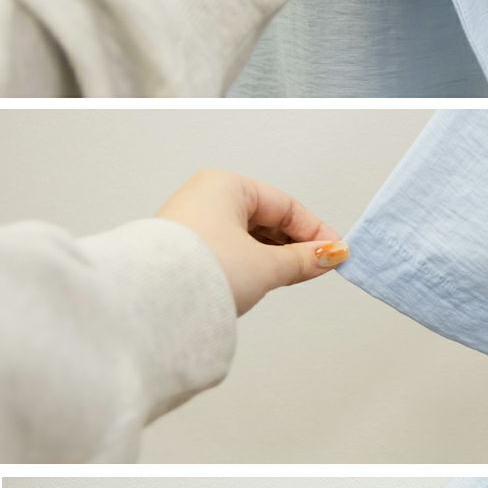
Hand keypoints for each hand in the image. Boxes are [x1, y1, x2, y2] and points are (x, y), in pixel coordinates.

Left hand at [157, 169, 347, 315]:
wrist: (152, 302)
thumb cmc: (201, 270)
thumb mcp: (266, 265)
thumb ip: (303, 260)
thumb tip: (329, 256)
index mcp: (225, 185)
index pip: (285, 205)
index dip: (314, 231)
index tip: (334, 252)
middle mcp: (205, 198)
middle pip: (266, 220)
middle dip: (293, 246)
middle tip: (316, 267)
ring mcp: (192, 224)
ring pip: (247, 237)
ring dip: (272, 257)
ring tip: (289, 277)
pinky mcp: (183, 249)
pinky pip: (228, 250)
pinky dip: (249, 263)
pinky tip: (260, 281)